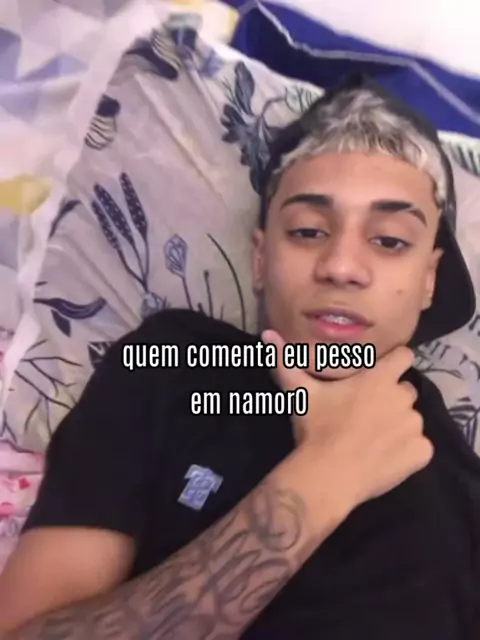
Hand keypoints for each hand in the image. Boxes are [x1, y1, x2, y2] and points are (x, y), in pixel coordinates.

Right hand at [262, 330, 432, 510]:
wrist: (327, 476)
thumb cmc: (315, 428)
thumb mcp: (300, 392)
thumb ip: (285, 361)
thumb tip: (267, 333)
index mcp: (380, 377)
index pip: (404, 356)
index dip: (395, 363)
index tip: (382, 373)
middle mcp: (403, 397)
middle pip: (406, 390)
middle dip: (391, 398)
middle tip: (368, 413)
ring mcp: (415, 426)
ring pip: (411, 420)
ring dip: (398, 425)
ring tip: (375, 439)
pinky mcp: (421, 452)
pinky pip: (420, 447)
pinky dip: (407, 451)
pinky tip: (386, 458)